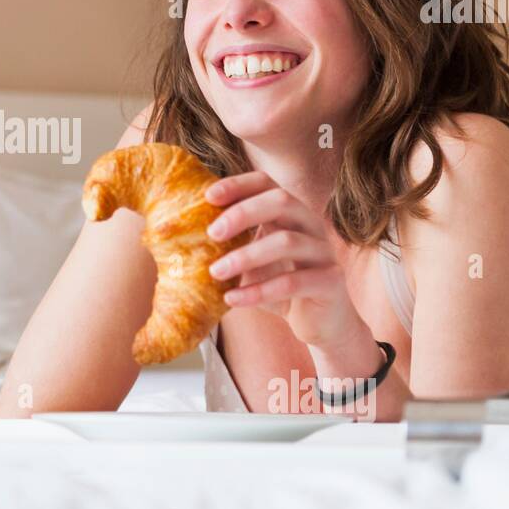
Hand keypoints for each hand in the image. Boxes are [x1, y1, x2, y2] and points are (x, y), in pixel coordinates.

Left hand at [204, 171, 366, 348]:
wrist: (321, 324)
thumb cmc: (280, 288)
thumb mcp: (254, 261)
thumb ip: (233, 245)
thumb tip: (177, 234)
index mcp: (291, 214)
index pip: (267, 184)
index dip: (238, 185)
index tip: (207, 196)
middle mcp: (311, 226)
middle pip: (282, 201)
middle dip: (243, 213)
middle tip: (211, 233)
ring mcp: (324, 252)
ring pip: (287, 242)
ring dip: (246, 256)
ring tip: (215, 272)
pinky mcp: (331, 283)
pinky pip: (293, 283)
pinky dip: (258, 291)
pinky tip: (232, 299)